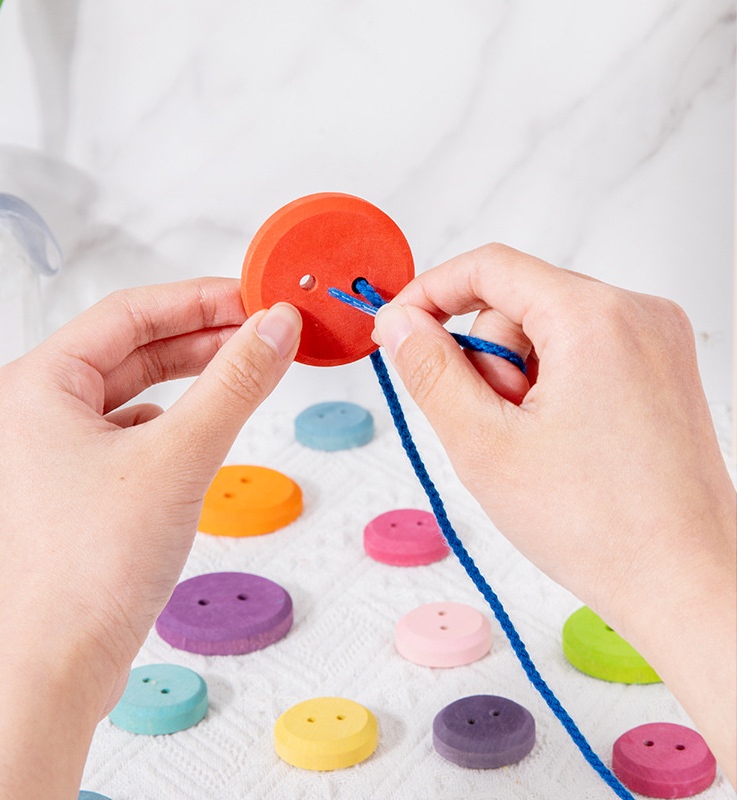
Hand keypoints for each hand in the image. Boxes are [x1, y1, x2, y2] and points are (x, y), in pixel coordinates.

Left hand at [0, 278, 301, 799]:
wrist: (59, 667)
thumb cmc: (93, 567)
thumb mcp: (180, 456)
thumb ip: (235, 384)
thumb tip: (275, 328)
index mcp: (36, 383)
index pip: (129, 313)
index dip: (200, 299)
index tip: (254, 298)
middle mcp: (32, 409)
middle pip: (130, 349)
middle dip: (200, 339)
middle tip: (262, 333)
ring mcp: (48, 450)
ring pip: (130, 392)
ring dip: (189, 379)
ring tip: (245, 371)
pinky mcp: (69, 485)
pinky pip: (127, 432)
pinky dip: (171, 422)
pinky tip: (205, 430)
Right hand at [372, 244, 735, 783]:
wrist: (685, 582)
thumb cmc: (598, 525)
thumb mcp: (483, 444)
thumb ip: (430, 371)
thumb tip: (399, 322)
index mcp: (594, 317)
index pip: (489, 267)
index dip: (429, 293)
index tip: (397, 331)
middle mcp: (636, 314)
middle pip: (518, 303)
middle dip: (486, 360)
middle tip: (492, 429)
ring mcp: (656, 341)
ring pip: (547, 331)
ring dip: (518, 381)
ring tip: (533, 446)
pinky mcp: (660, 369)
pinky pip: (580, 353)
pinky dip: (550, 387)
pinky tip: (558, 443)